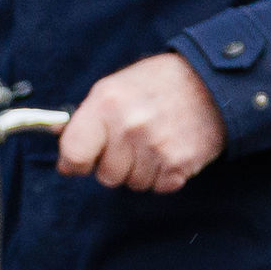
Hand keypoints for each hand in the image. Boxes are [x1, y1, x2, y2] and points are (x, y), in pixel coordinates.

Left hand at [56, 52, 226, 192]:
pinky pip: (158, 186)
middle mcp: (129, 127)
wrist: (210, 83)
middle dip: (114, 164)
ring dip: (140, 170)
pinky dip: (163, 175)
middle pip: (106, 175)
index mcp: (106, 104)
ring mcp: (155, 147)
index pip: (74, 153)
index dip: (74, 162)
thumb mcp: (113, 87)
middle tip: (130, 142)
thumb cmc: (157, 84)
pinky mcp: (179, 164)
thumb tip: (60, 142)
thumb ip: (86, 117)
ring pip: (133, 183)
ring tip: (152, 142)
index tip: (79, 162)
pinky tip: (169, 150)